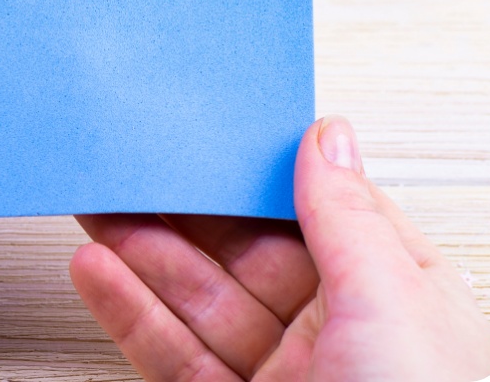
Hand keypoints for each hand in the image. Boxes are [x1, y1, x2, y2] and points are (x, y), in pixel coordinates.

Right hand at [71, 116, 489, 381]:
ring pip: (194, 299)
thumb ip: (347, 218)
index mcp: (396, 299)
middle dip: (181, 208)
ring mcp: (279, 379)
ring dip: (139, 252)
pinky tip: (98, 274)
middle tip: (127, 165)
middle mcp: (339, 337)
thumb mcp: (396, 309)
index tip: (205, 132)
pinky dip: (127, 311)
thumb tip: (328, 136)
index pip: (314, 211)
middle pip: (242, 251)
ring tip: (94, 209)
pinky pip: (168, 353)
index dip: (255, 171)